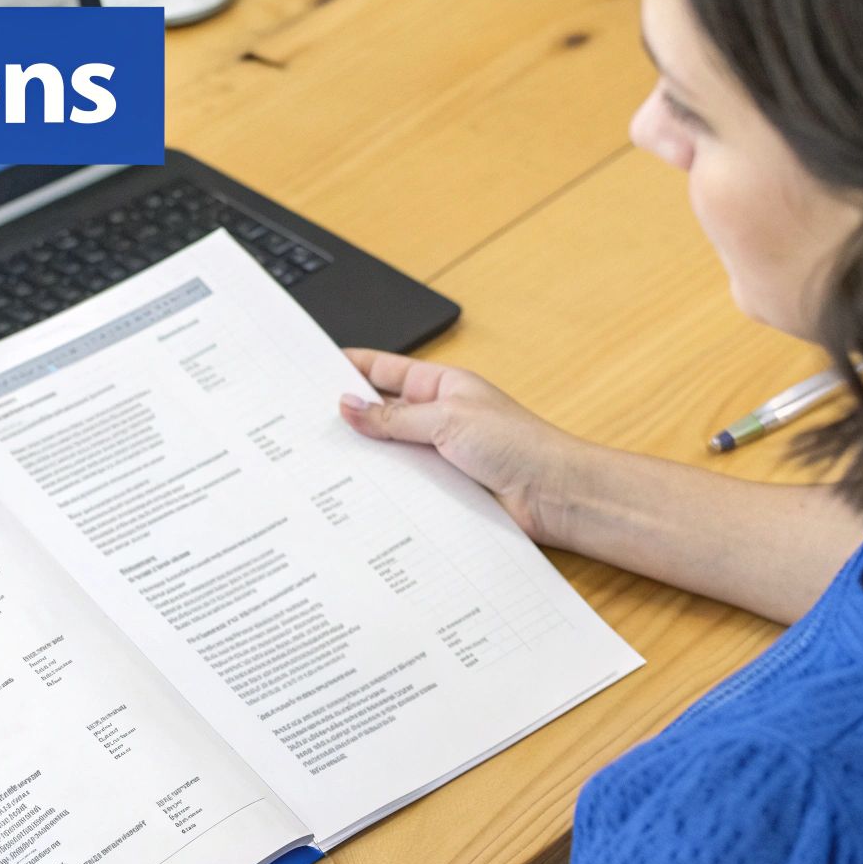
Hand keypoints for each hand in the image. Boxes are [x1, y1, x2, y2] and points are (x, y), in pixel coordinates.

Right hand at [337, 348, 589, 543]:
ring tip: (323, 461)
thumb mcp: (447, 419)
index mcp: (441, 386)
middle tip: (307, 424)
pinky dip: (384, 490)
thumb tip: (349, 406)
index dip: (350, 367)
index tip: (313, 369)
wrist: (555, 496)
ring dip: (365, 458)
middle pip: (380, 413)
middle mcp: (437, 418)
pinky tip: (358, 495)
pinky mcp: (442, 490)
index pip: (384, 370)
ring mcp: (438, 455)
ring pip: (388, 453)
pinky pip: (403, 486)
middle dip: (348, 417)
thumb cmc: (519, 445)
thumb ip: (393, 417)